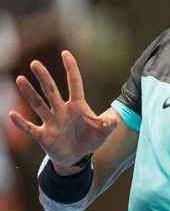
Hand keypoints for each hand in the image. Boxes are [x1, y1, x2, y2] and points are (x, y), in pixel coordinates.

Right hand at [8, 51, 119, 166]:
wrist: (78, 157)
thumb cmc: (90, 139)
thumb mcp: (103, 132)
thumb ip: (109, 124)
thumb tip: (116, 119)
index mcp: (77, 106)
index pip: (75, 84)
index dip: (71, 69)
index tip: (66, 54)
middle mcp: (62, 111)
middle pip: (52, 91)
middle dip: (44, 77)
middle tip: (35, 63)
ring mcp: (52, 122)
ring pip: (39, 105)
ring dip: (30, 93)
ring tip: (20, 79)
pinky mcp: (43, 136)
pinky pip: (30, 128)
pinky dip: (21, 123)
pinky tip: (12, 115)